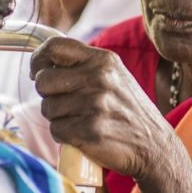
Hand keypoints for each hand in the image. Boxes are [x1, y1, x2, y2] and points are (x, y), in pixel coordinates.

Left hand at [29, 37, 180, 181]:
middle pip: (44, 81)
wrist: (154, 146)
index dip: (38, 59)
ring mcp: (95, 105)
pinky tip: (82, 135)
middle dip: (48, 95)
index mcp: (103, 60)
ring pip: (48, 109)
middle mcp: (99, 79)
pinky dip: (64, 136)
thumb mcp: (113, 76)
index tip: (38, 71)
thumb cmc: (126, 110)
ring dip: (58, 118)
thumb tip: (42, 65)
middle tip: (65, 103)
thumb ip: (83, 66)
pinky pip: (56, 130)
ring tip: (80, 120)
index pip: (55, 46)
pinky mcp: (90, 131)